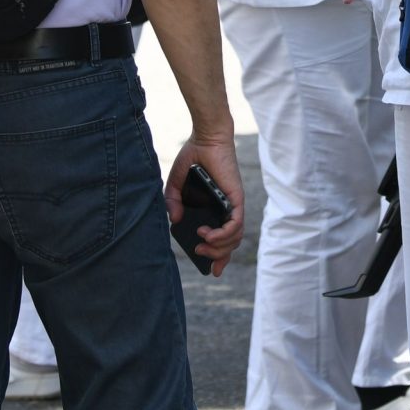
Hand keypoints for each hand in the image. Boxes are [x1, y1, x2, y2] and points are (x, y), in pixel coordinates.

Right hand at [166, 133, 245, 275]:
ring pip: (235, 238)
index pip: (223, 239)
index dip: (220, 257)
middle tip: (200, 253)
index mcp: (214, 210)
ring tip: (202, 244)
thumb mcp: (175, 185)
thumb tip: (174, 221)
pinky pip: (235, 224)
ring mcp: (233, 206)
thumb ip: (173, 203)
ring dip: (219, 247)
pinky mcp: (236, 199)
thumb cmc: (193, 159)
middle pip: (230, 243)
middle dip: (216, 255)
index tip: (213, 271)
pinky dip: (223, 234)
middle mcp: (226, 210)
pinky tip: (208, 236)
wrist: (204, 139)